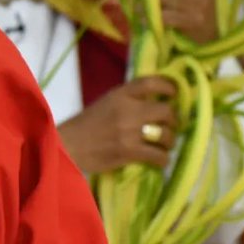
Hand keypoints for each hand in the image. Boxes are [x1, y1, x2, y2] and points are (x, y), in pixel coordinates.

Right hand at [58, 76, 178, 173]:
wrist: (69, 146)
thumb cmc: (86, 125)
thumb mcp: (106, 103)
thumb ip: (128, 100)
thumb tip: (155, 102)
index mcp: (121, 94)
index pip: (151, 83)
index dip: (168, 86)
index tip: (174, 93)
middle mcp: (128, 110)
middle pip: (166, 111)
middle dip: (173, 120)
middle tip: (169, 126)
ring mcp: (129, 131)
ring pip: (166, 135)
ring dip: (169, 141)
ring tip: (164, 145)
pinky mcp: (130, 151)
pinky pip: (159, 156)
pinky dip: (163, 159)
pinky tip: (159, 160)